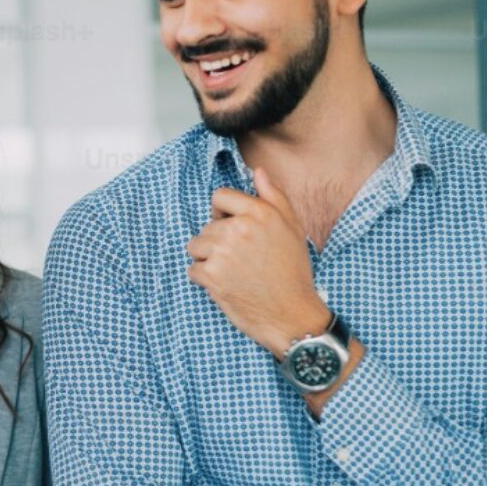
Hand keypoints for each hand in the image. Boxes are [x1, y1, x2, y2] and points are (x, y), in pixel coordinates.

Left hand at [187, 167, 327, 355]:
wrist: (292, 314)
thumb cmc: (293, 271)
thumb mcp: (292, 228)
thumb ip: (274, 196)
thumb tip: (258, 171)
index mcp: (260, 213)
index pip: (220, 197)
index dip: (223, 213)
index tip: (233, 228)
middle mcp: (240, 228)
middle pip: (207, 225)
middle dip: (218, 241)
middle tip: (242, 260)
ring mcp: (223, 252)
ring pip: (196, 247)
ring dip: (208, 259)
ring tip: (233, 272)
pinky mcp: (211, 275)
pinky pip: (193, 269)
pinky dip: (205, 279)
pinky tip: (226, 285)